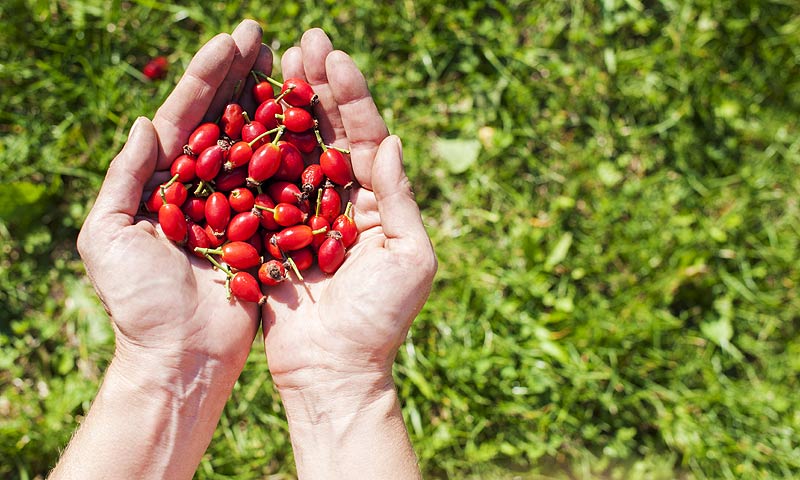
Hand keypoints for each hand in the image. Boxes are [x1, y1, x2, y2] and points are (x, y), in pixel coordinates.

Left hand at [78, 21, 268, 377]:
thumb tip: (145, 122)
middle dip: (241, 77)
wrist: (181, 356)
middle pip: (222, 121)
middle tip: (263, 36)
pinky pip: (282, 186)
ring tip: (290, 65)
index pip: (184, 117)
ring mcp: (236, 206)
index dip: (207, 77)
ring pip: (255, 146)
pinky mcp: (265, 230)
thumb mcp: (108, 237)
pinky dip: (295, 154)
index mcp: (160, 182)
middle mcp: (200, 187)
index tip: (233, 39)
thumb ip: (124, 178)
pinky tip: (311, 123)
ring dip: (270, 105)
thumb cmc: (138, 304)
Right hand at [259, 29, 435, 478]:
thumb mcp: (408, 259)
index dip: (352, 97)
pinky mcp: (269, 235)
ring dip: (285, 109)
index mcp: (376, 202)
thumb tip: (394, 140)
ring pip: (293, 152)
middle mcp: (339, 201)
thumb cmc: (382, 321)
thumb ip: (400, 200)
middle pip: (328, 135)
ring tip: (275, 65)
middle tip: (303, 43)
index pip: (366, 138)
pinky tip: (242, 117)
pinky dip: (252, 154)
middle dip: (318, 89)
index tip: (335, 56)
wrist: (334, 372)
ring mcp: (302, 215)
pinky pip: (259, 188)